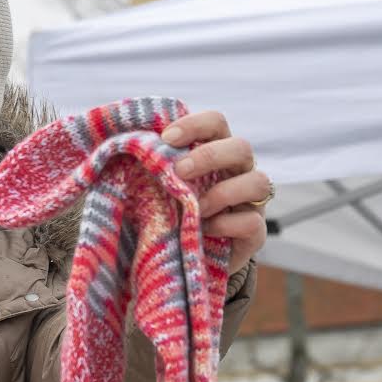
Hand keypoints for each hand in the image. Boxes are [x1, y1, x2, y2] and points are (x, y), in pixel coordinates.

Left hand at [162, 110, 269, 273]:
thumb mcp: (160, 187)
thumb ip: (152, 164)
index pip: (217, 123)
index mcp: (217, 152)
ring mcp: (252, 203)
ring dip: (223, 192)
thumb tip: (123, 141)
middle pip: (242, 147)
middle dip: (210, 156)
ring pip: (259, 182)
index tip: (167, 138)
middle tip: (179, 171)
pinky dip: (226, 224)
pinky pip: (252, 222)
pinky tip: (203, 230)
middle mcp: (239, 172)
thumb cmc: (171, 214)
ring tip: (195, 208)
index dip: (195, 125)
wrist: (188, 258)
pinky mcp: (255, 234)